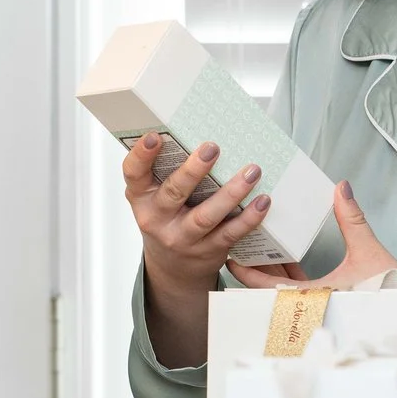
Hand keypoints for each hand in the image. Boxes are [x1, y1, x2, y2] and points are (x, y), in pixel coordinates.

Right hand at [125, 135, 277, 367]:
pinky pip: (230, 233)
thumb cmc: (166, 219)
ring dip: (231, 193)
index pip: (133, 174)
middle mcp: (157, 219)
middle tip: (212, 148)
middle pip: (174, 192)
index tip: (155, 136)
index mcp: (141, 198)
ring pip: (206, 216)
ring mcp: (182, 237)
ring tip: (251, 171)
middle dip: (193, 170)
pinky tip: (262, 201)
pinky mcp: (207, 250)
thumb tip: (194, 130)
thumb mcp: (153, 198)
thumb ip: (164, 172)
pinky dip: (249, 218)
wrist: (172, 268)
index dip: (141, 155)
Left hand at [230, 182, 396, 291]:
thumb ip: (352, 220)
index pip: (267, 287)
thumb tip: (340, 189)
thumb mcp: (370, 252)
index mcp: (314, 297)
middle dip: (255, 267)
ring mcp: (317, 307)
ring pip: (284, 289)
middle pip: (270, 287)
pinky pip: (299, 291)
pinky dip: (289, 276)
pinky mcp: (326, 305)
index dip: (246, 274)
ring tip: (259, 246)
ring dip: (272, 271)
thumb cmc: (392, 289)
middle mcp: (310, 306)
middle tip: (241, 243)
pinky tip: (285, 259)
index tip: (231, 257)